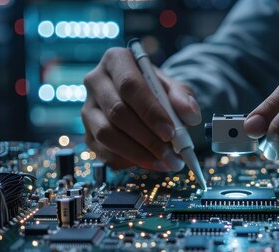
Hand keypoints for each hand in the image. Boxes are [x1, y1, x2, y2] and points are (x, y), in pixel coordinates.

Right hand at [82, 47, 201, 170]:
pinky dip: (129, 162)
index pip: (130, 85)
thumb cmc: (156, 90)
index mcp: (116, 61)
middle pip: (117, 112)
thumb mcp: (172, 87)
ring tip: (165, 162)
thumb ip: (183, 97)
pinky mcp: (87, 133)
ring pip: (107, 134)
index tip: (170, 132)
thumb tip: (191, 115)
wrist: (141, 99)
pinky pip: (104, 152)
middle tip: (172, 155)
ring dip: (138, 154)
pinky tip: (151, 163)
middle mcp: (96, 82)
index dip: (150, 112)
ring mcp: (88, 108)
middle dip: (148, 138)